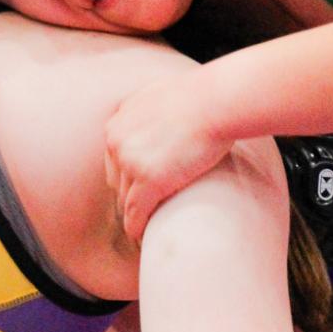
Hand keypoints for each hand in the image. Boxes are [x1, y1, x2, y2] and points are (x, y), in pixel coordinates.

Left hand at [106, 75, 230, 242]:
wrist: (218, 101)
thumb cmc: (204, 97)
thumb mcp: (163, 96)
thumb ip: (152, 112)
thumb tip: (161, 121)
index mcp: (119, 120)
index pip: (114, 157)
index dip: (126, 174)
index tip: (136, 186)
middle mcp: (117, 140)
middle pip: (116, 179)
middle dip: (129, 194)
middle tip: (143, 208)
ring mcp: (131, 161)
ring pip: (125, 198)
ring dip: (133, 213)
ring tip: (143, 225)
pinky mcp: (149, 180)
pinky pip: (135, 212)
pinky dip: (136, 226)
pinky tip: (140, 236)